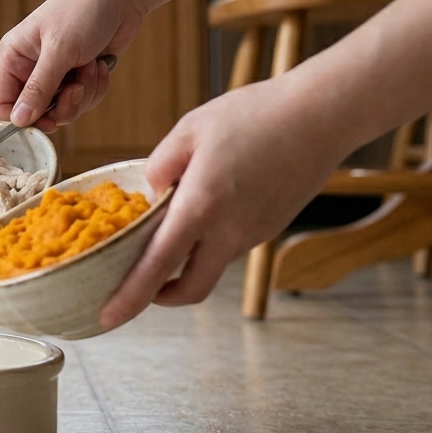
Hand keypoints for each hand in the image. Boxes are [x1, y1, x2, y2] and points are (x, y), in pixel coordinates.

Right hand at [0, 0, 145, 131]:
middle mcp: (31, 67)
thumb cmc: (84, 9)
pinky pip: (83, 100)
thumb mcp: (59, 50)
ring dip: (84, 93)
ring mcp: (56, 72)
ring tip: (92, 65)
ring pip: (63, 109)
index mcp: (14, 56)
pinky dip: (95, 86)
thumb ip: (38, 88)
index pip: (1, 102)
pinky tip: (100, 64)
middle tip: (77, 88)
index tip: (46, 120)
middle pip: (36, 112)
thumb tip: (18, 120)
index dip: (21, 117)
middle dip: (63, 105)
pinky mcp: (78, 75)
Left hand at [98, 76, 349, 328]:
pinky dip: (210, 238)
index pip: (158, 266)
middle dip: (160, 296)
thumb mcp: (189, 130)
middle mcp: (230, 231)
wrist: (323, 115)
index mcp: (201, 206)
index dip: (130, 296)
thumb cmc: (254, 114)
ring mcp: (254, 233)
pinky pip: (230, 244)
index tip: (108, 318)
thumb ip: (159, 167)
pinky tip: (207, 204)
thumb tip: (150, 197)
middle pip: (191, 288)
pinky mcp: (270, 228)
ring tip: (168, 222)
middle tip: (136, 284)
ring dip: (186, 259)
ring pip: (210, 264)